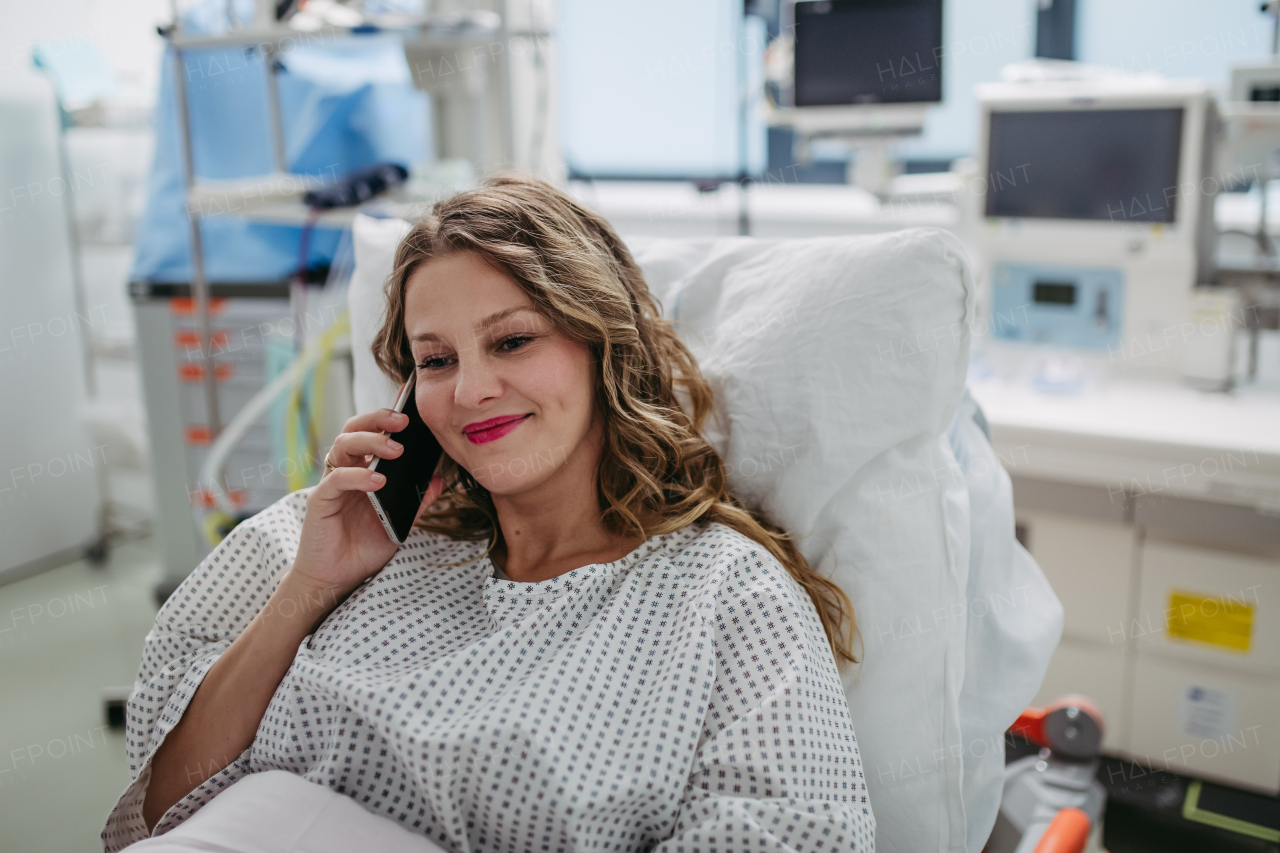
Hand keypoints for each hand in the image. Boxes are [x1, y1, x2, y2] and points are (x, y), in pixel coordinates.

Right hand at [291, 408, 443, 596]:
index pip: (369, 433)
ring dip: (370, 442)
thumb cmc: (364, 548)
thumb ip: (416, 502)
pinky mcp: (320, 501)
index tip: (411, 414)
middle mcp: (344, 471)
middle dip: (377, 420)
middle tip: (403, 422)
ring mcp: (330, 484)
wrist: (336, 579)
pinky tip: (378, 482)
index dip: (385, 419)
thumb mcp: (398, 522)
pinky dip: (357, 476)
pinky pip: (335, 480)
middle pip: (352, 430)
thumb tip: (439, 480)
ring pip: (342, 446)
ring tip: (396, 450)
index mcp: (362, 470)